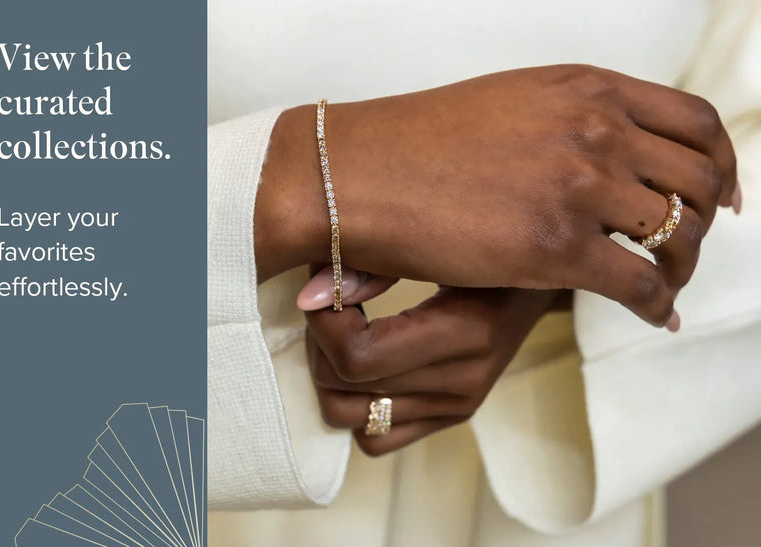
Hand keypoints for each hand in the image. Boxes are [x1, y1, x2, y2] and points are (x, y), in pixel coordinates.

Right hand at [257, 64, 739, 327]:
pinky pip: (640, 283)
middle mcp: (593, 128)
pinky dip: (657, 305)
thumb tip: (599, 154)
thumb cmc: (415, 144)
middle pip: (696, 178)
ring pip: (676, 233)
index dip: (719, 163)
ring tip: (664, 286)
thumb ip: (566, 122)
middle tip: (689, 246)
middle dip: (703, 220)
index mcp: (584, 88)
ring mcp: (579, 185)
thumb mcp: (509, 106)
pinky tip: (653, 316)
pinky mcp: (556, 247)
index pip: (693, 122)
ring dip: (681, 266)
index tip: (720, 194)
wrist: (355, 174)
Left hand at [299, 266, 564, 454]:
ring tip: (344, 332)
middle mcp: (465, 380)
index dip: (323, 323)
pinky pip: (376, 440)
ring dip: (331, 376)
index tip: (327, 286)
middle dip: (320, 344)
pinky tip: (367, 363)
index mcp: (467, 331)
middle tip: (331, 303)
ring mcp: (460, 404)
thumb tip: (310, 295)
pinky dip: (357, 407)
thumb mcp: (439, 240)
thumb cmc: (488, 244)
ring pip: (351, 420)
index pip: (358, 357)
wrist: (544, 272)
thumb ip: (374, 263)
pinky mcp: (454, 415)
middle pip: (345, 390)